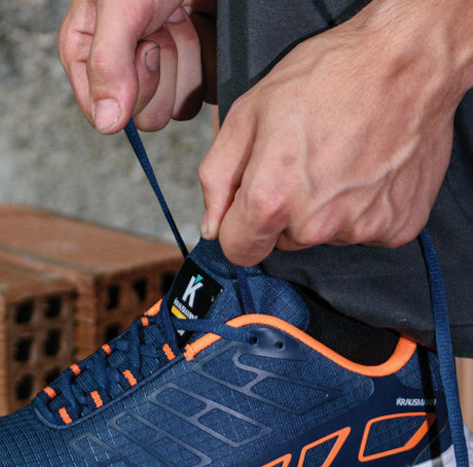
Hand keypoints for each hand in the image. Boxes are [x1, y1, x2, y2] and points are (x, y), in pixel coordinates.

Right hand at [57, 0, 215, 132]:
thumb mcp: (119, 5)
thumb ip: (108, 64)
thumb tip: (106, 123)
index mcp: (86, 53)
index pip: (104, 112)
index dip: (129, 88)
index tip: (140, 48)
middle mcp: (120, 66)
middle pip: (144, 115)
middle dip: (161, 71)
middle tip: (159, 26)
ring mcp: (157, 66)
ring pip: (176, 106)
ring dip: (186, 59)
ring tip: (177, 16)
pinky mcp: (188, 65)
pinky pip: (202, 93)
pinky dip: (206, 57)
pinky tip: (197, 24)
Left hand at [198, 0, 471, 265]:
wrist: (408, 61)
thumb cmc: (329, 76)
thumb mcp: (248, 113)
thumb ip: (218, 177)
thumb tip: (212, 226)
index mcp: (271, 199)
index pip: (239, 250)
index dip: (240, 226)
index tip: (254, 202)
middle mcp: (315, 225)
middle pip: (283, 242)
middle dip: (286, 211)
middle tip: (306, 162)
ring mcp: (359, 229)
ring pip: (325, 236)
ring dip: (327, 209)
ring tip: (341, 160)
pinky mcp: (395, 227)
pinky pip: (365, 231)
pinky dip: (364, 208)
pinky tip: (368, 170)